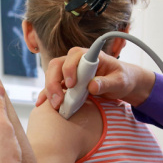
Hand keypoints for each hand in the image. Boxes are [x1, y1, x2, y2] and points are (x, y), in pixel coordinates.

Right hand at [36, 47, 155, 108]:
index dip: (69, 68)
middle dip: (54, 83)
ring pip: (52, 75)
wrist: (120, 83)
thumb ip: (107, 83)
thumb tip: (93, 86)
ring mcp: (69, 71)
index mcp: (89, 56)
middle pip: (57, 66)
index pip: (74, 56)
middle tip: (58, 100)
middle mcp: (76, 61)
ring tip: (55, 106)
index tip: (71, 84)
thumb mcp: (119, 81)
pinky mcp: (66, 82)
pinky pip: (53, 86)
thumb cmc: (121, 78)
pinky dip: (46, 94)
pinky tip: (41, 103)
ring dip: (50, 90)